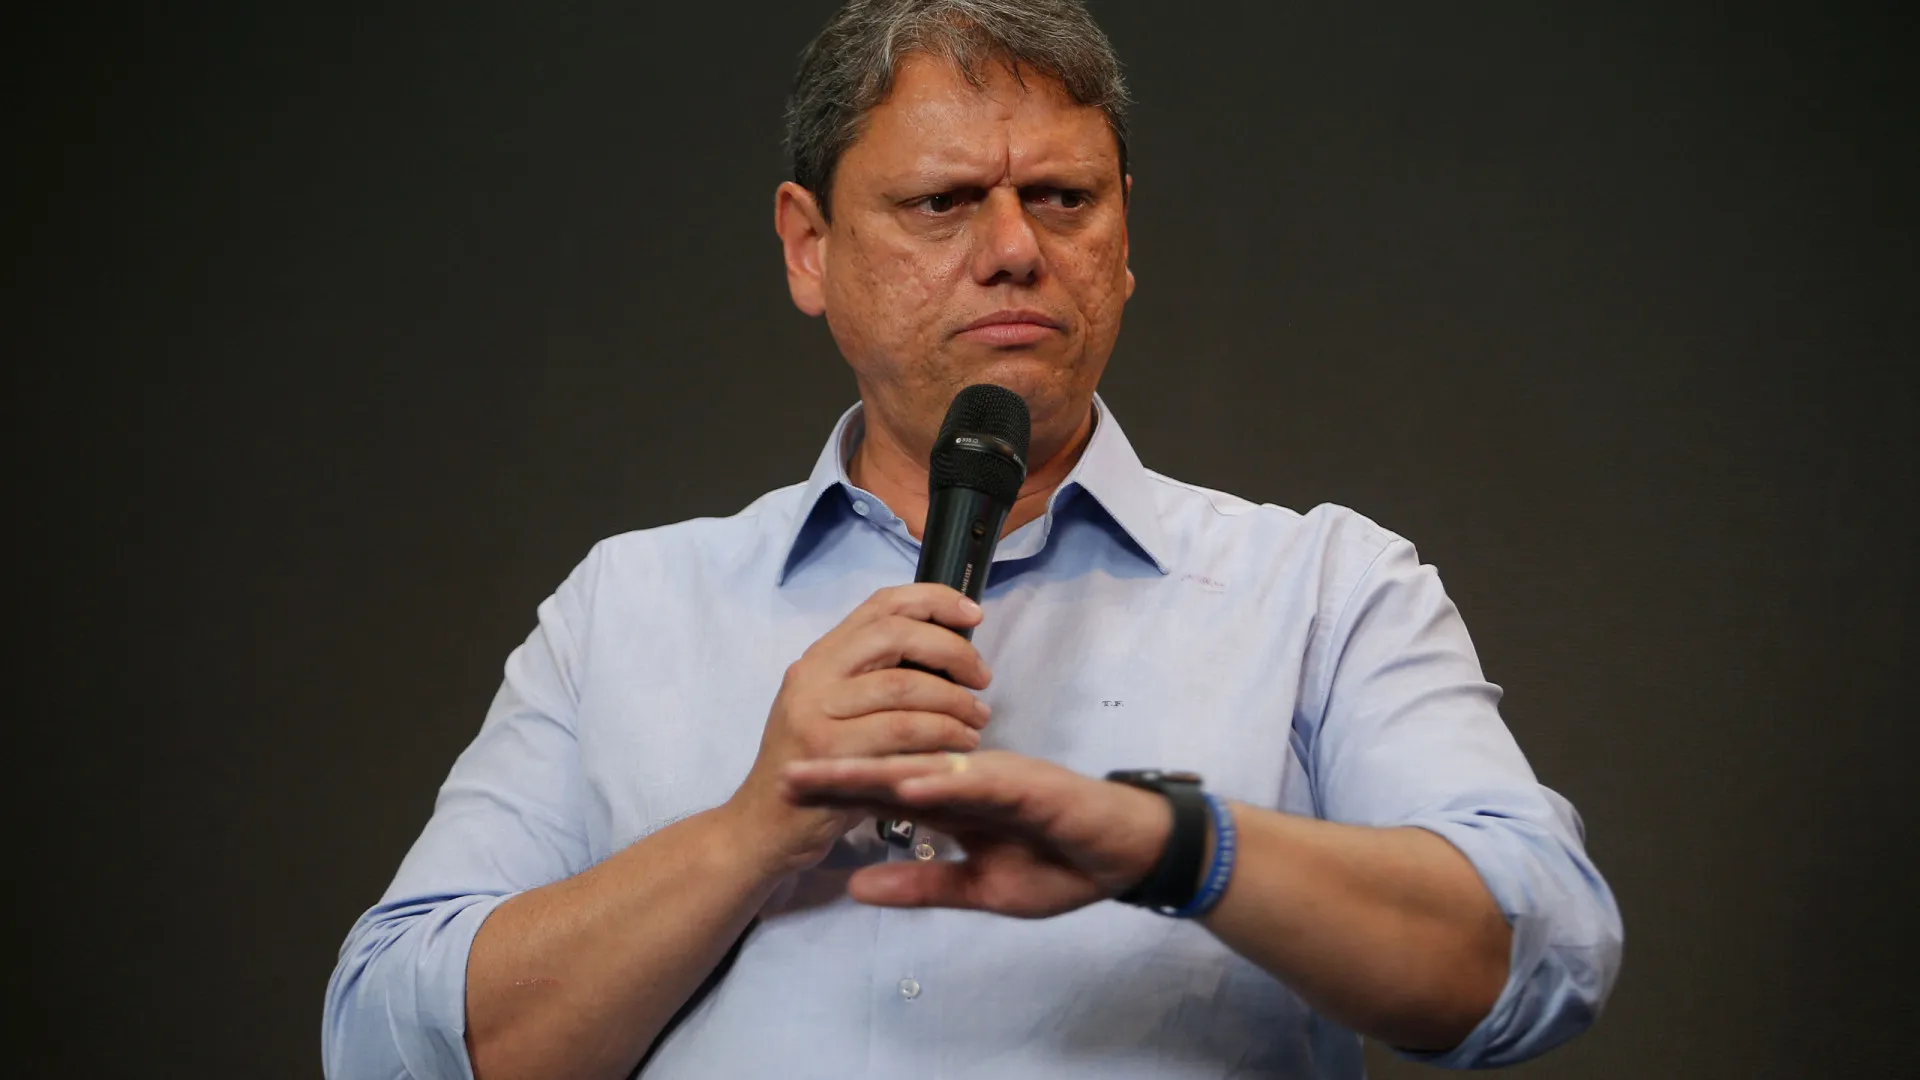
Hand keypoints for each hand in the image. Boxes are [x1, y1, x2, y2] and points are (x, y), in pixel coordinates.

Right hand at [727, 584, 993, 875]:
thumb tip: (948, 655)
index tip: (974, 615)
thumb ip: (876, 678)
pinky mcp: (829, 751)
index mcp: (820, 656)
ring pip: (905, 686)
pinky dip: (942, 736)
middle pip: (896, 635)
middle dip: (952, 652)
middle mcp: (814, 674)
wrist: (761, 826)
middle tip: (982, 679)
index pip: (882, 604)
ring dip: (955, 703)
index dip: (934, 600)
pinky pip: (902, 732)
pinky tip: (961, 749)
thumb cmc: (815, 768)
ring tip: (977, 721)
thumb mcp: (835, 710)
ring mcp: (816, 711)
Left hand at [779, 750, 1176, 917]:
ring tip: (829, 777)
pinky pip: (981, 781)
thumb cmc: (1060, 865)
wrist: (1126, 855)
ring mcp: (995, 776)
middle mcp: (965, 779)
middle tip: (784, 776)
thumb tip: (855, 886)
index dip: (835, 793)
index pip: (882, 793)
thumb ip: (921, 884)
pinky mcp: (1028, 782)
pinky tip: (910, 783)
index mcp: (951, 802)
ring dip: (879, 770)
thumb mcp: (980, 889)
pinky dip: (945, 780)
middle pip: (892, 770)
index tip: (783, 797)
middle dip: (839, 774)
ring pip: (928, 766)